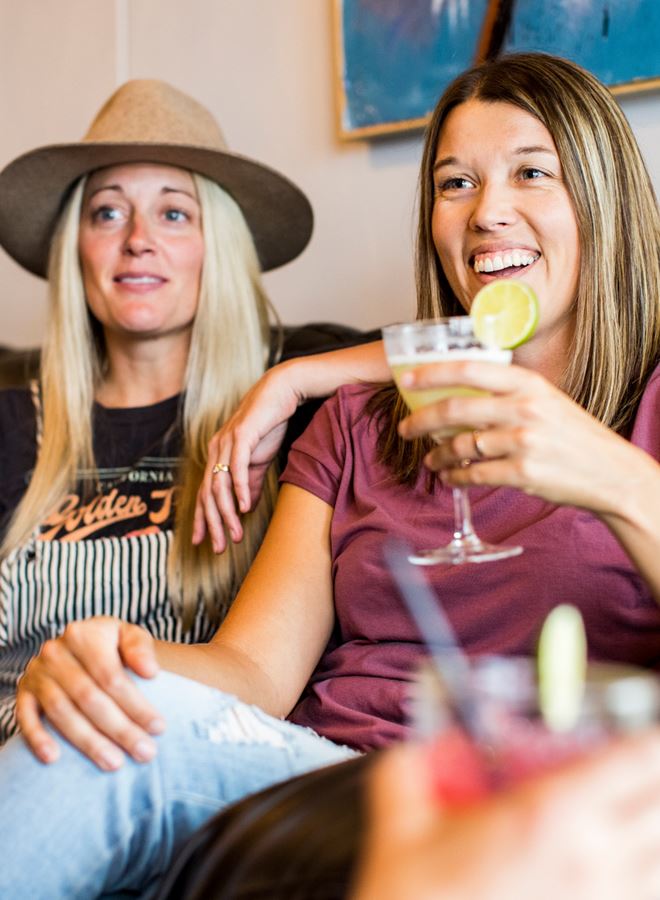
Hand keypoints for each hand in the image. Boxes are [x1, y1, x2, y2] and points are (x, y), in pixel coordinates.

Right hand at [16, 616, 163, 769]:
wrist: (79, 644)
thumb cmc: (110, 645)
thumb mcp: (128, 635)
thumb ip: (140, 648)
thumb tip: (150, 671)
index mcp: (84, 635)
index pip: (111, 677)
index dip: (136, 704)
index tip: (159, 727)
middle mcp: (56, 652)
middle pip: (89, 698)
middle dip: (119, 729)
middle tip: (145, 752)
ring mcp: (37, 673)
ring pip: (62, 712)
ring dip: (88, 742)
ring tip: (114, 763)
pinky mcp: (24, 692)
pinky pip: (26, 717)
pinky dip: (37, 738)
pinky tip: (53, 759)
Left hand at [193, 363, 302, 552]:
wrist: (280, 392)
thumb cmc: (268, 424)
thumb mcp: (259, 460)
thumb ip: (251, 482)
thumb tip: (246, 506)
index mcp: (217, 456)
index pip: (204, 493)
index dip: (201, 519)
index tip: (202, 542)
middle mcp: (215, 450)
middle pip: (207, 494)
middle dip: (212, 524)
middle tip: (218, 548)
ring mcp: (226, 442)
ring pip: (220, 486)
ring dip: (228, 513)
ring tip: (236, 534)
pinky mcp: (241, 435)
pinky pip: (237, 468)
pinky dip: (240, 489)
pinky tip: (246, 507)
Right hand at [351, 732, 659, 899]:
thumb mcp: (400, 823)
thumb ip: (411, 767)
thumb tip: (433, 743)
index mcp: (550, 817)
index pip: (636, 762)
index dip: (653, 739)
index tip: (651, 730)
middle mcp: (593, 860)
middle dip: (653, 778)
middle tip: (638, 765)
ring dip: (653, 827)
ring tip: (632, 812)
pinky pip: (648, 894)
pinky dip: (646, 873)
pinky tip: (626, 862)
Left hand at [398, 360, 635, 514]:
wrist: (611, 472)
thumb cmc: (574, 435)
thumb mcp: (546, 400)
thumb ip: (508, 394)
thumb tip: (459, 394)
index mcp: (528, 383)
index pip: (469, 370)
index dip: (431, 373)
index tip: (405, 379)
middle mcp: (524, 408)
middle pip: (454, 409)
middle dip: (420, 420)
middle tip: (406, 428)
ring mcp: (523, 442)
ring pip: (459, 446)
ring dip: (437, 455)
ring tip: (431, 459)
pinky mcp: (522, 474)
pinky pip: (473, 475)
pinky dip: (455, 477)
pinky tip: (450, 477)